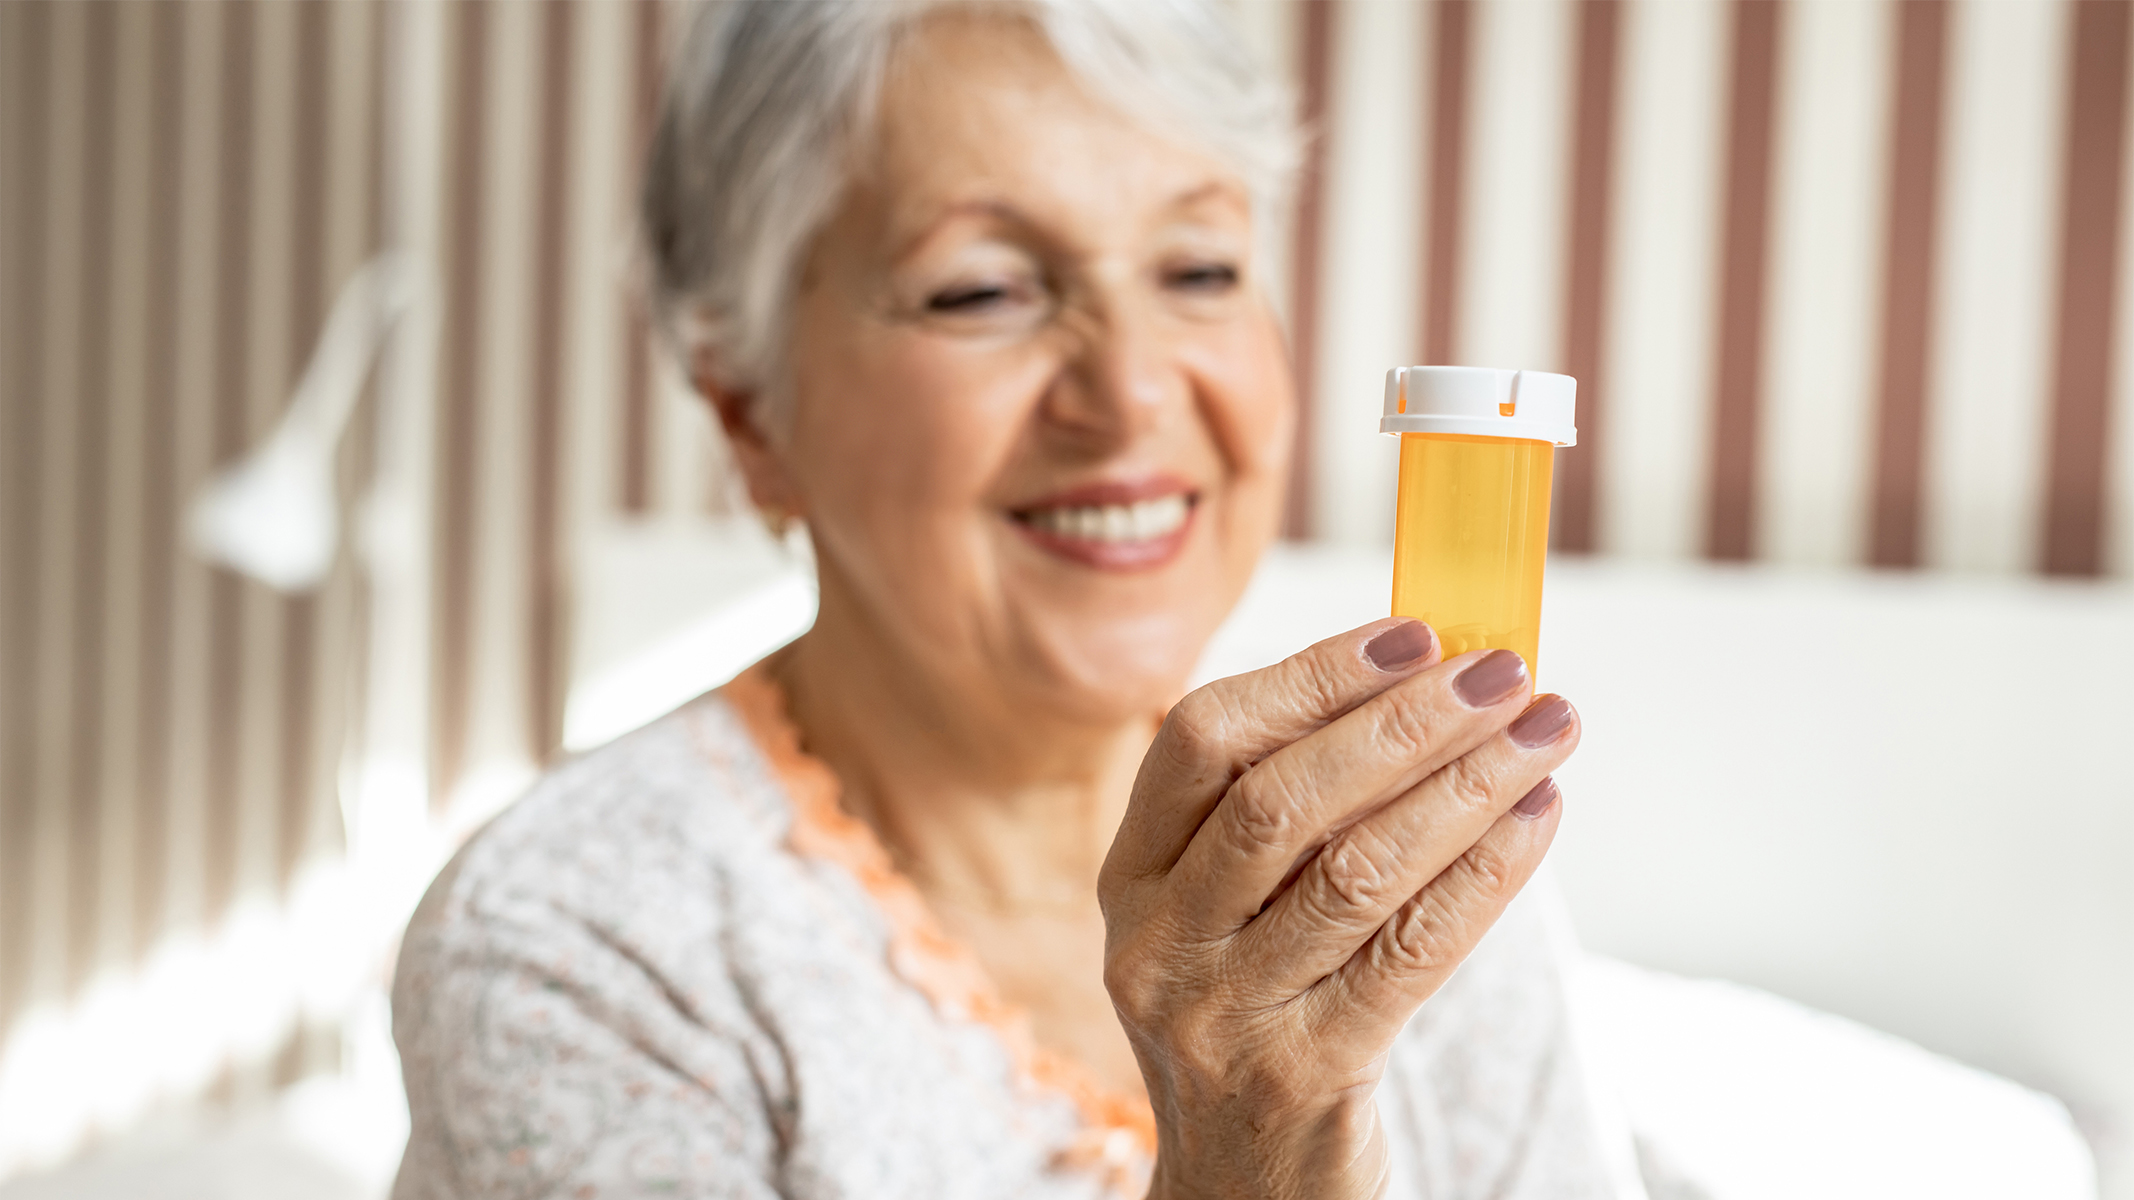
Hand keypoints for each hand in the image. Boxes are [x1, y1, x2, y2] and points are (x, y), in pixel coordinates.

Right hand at [1098, 618, 1578, 1199]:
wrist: (1243, 1191)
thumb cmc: (1256, 1014)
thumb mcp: (1223, 914)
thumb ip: (1282, 810)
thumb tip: (1425, 681)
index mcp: (1131, 876)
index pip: (1201, 741)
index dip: (1311, 676)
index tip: (1416, 634)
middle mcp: (1159, 941)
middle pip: (1281, 799)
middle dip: (1403, 722)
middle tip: (1502, 672)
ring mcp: (1224, 1013)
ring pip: (1356, 871)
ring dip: (1465, 786)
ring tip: (1545, 730)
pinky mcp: (1307, 1073)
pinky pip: (1412, 952)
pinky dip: (1485, 873)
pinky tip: (1538, 820)